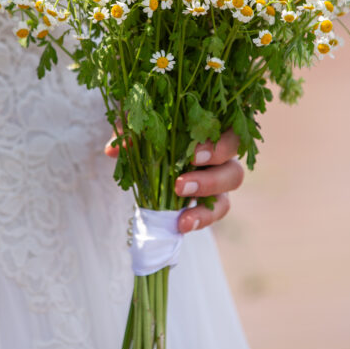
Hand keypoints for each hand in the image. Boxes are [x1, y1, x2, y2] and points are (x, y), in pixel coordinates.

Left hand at [105, 128, 242, 234]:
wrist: (149, 143)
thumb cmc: (153, 124)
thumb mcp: (142, 123)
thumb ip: (131, 131)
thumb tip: (114, 149)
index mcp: (215, 131)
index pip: (231, 137)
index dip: (218, 147)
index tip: (193, 156)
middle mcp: (223, 159)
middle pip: (235, 172)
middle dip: (210, 182)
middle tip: (180, 186)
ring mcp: (217, 183)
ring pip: (226, 201)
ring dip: (206, 211)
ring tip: (183, 220)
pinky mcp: (207, 203)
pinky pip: (212, 215)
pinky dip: (198, 220)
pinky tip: (180, 226)